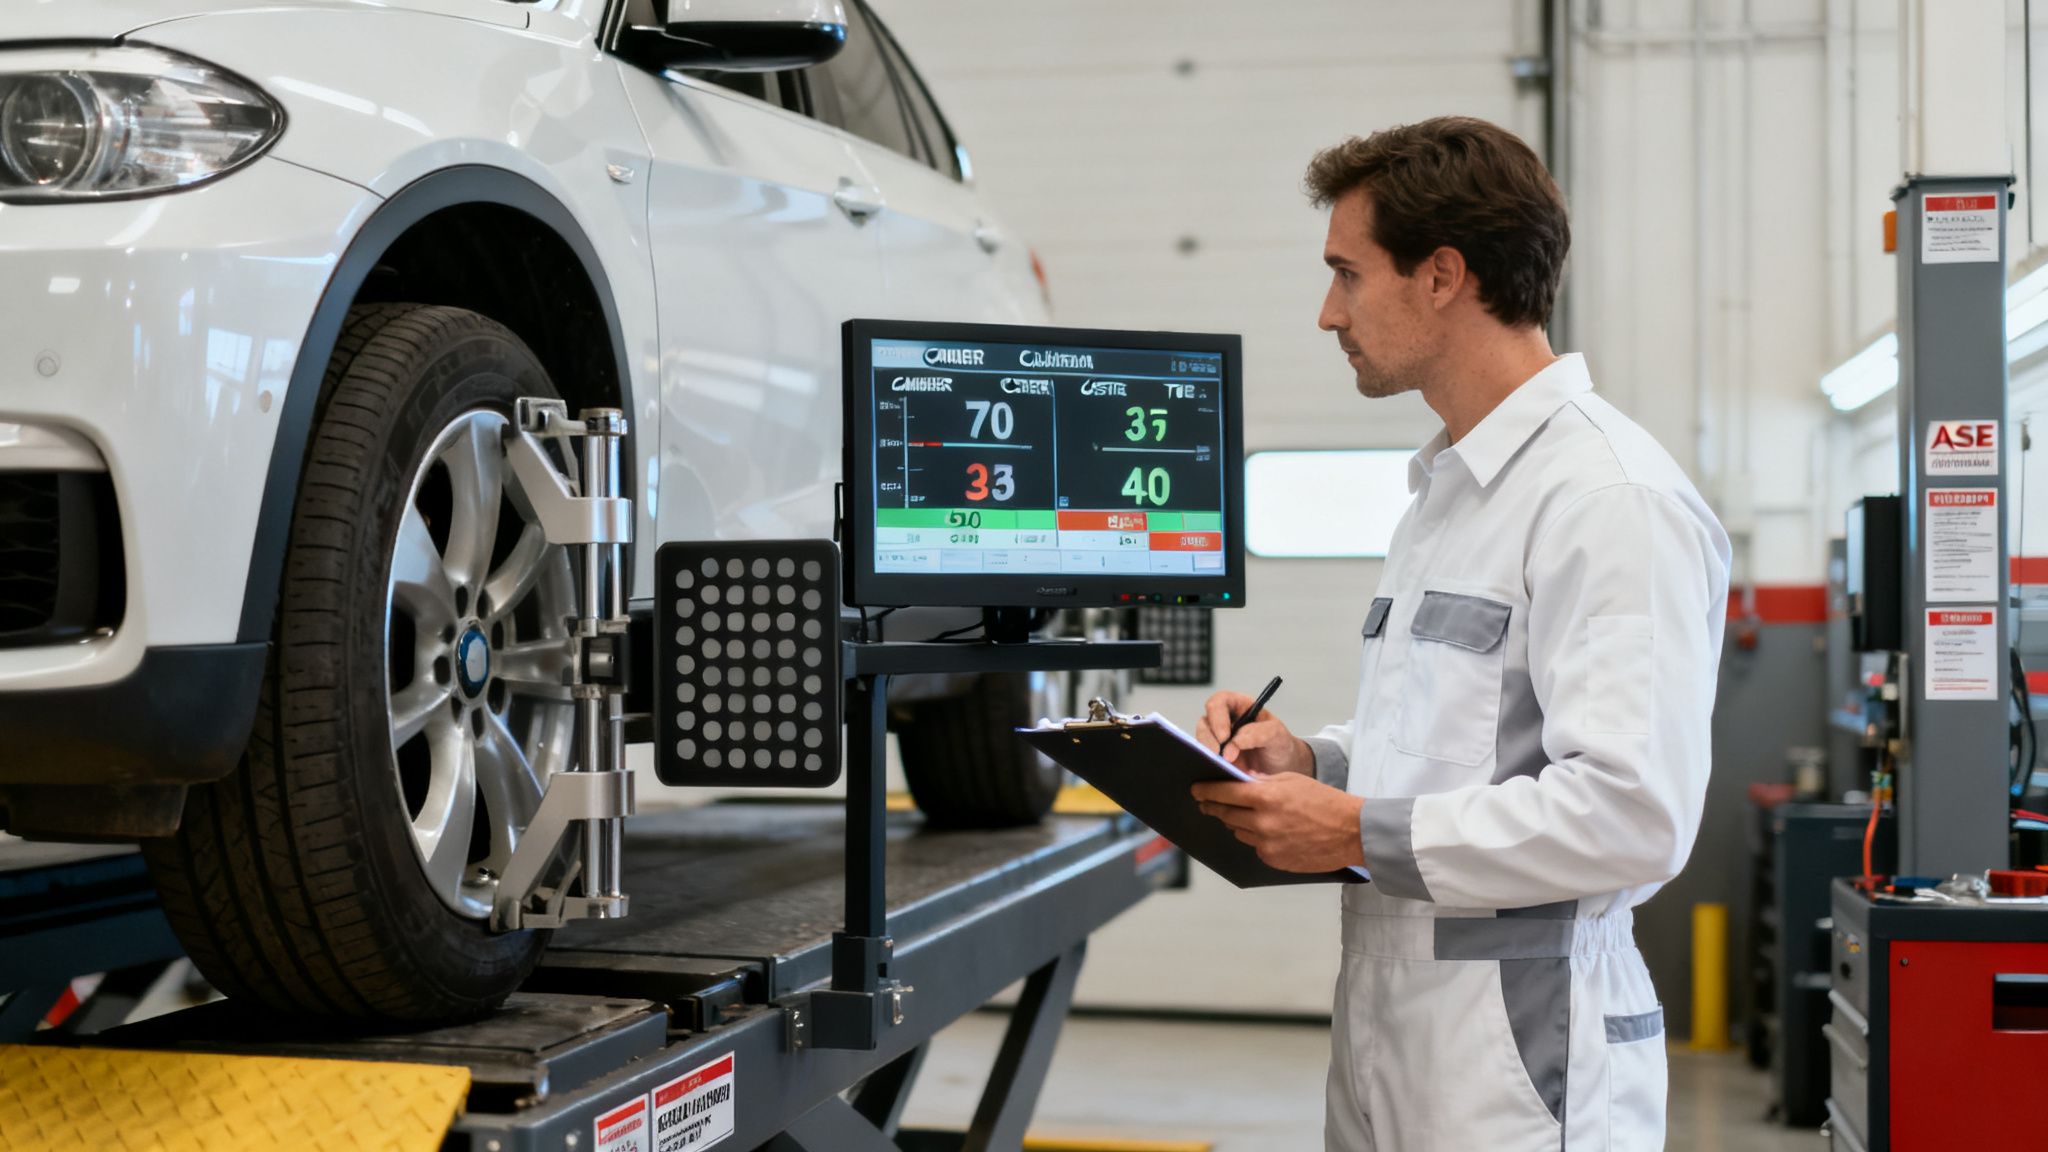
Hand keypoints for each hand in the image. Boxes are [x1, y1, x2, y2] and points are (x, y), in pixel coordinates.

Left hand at [1190, 772, 1366, 872]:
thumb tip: (1238, 783)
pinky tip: (1268, 830)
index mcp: (1265, 798)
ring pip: (1238, 831)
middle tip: (1205, 802)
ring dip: (1237, 822)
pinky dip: (1256, 837)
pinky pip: (1254, 846)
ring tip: (1245, 814)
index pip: (1223, 793)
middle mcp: (1262, 823)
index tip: (1195, 789)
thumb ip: (1261, 782)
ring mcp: (1267, 844)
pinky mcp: (1273, 860)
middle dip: (1214, 806)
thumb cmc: (1324, 801)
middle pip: (1225, 814)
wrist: (1351, 832)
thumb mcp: (1291, 780)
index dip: (1206, 790)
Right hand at [1196, 690, 1312, 775]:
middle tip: (1218, 755)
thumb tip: (1232, 744)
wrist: (1283, 769)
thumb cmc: (1281, 745)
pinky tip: (1216, 773)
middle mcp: (1225, 721)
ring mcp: (1218, 741)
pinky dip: (1207, 764)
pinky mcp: (1216, 758)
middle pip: (1205, 722)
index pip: (1220, 702)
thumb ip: (1257, 733)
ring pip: (1201, 741)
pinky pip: (1204, 759)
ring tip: (1220, 766)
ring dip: (1206, 753)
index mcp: (1239, 706)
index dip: (1217, 716)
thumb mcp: (1277, 735)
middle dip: (1208, 739)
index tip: (1224, 737)